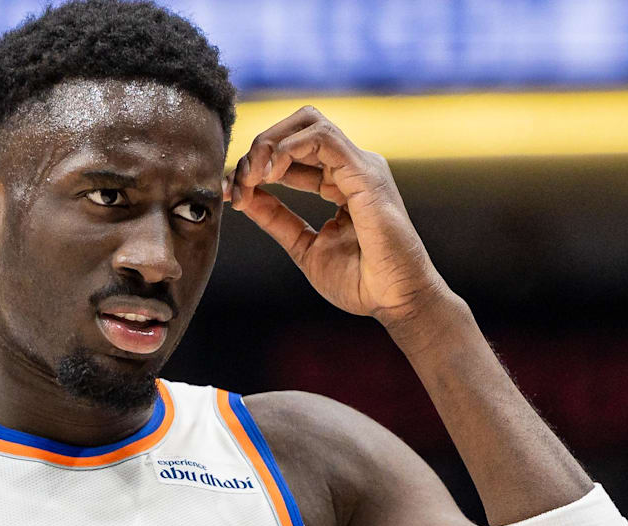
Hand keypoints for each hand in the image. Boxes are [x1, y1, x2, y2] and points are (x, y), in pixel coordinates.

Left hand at [226, 106, 449, 322]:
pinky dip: (287, 148)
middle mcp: (350, 168)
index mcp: (339, 183)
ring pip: (308, 123)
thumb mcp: (304, 246)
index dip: (256, 167)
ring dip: (269, 143)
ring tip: (252, 176)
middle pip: (298, 127)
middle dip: (260, 146)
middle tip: (239, 180)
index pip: (292, 154)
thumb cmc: (360, 281)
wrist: (394, 301)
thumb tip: (245, 196)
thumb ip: (276, 219)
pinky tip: (270, 173)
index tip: (233, 194)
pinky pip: (322, 137)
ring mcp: (360, 166)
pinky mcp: (366, 172)